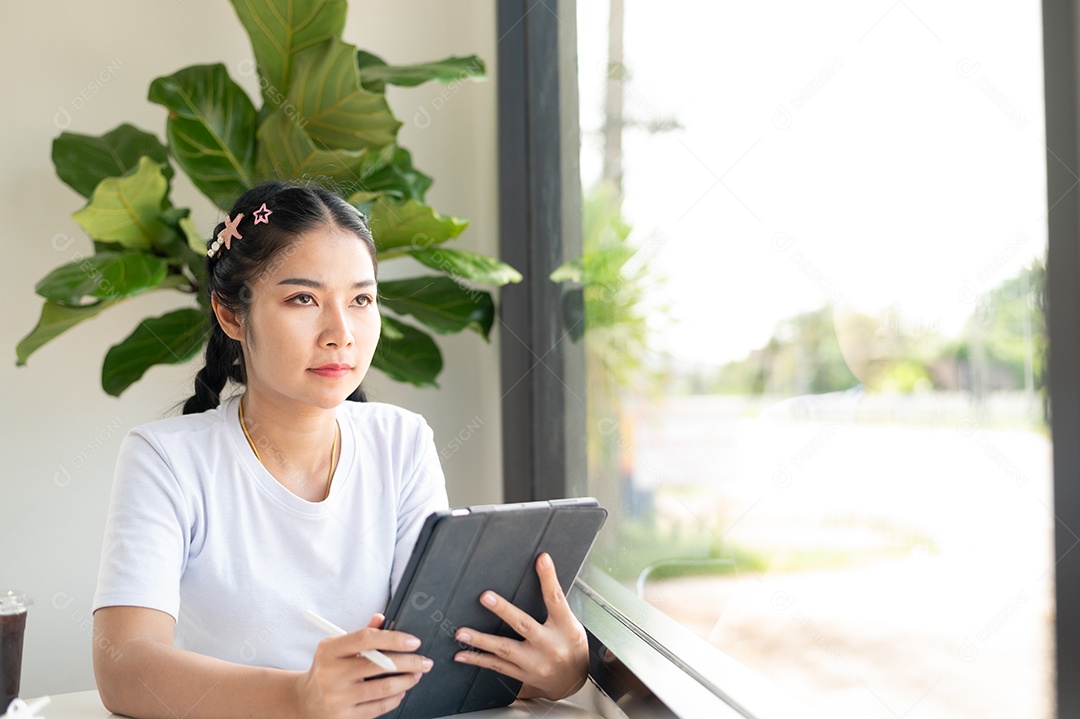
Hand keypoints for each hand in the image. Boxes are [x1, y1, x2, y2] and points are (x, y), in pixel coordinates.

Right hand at [294, 613, 432, 718]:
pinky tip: (401, 691)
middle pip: (379, 664)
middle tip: (424, 661)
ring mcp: (337, 698)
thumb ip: (361, 634)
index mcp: (329, 651)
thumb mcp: (336, 648)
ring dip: (407, 681)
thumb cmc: (326, 670)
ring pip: (383, 688)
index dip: (394, 638)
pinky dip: (395, 698)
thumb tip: (382, 618)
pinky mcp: (344, 717)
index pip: (365, 638)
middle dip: (409, 662)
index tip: (413, 641)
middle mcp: (331, 674)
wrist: (304, 702)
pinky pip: (378, 707)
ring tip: (416, 675)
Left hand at [453, 553, 588, 700]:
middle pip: (524, 624)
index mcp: (565, 627)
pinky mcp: (522, 674)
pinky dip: (478, 659)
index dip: (549, 578)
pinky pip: (497, 666)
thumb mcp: (572, 624)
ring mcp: (534, 662)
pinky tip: (462, 654)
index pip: (556, 599)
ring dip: (480, 640)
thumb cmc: (571, 647)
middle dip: (504, 610)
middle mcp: (549, 645)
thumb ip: (556, 605)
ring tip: (461, 632)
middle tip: (485, 597)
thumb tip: (540, 573)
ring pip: (504, 649)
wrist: (573, 684)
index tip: (542, 559)